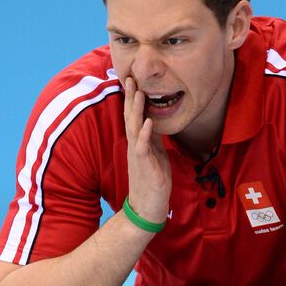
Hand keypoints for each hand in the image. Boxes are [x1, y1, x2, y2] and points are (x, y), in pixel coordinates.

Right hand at [125, 76, 171, 223]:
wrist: (147, 208)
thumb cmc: (152, 183)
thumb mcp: (155, 156)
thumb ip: (154, 139)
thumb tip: (155, 123)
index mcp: (138, 143)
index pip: (133, 117)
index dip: (132, 99)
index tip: (132, 80)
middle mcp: (134, 147)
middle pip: (130, 118)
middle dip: (130, 98)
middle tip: (130, 77)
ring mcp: (138, 156)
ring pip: (135, 129)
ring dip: (137, 111)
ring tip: (139, 93)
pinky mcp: (144, 166)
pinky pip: (144, 148)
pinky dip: (146, 134)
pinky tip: (149, 122)